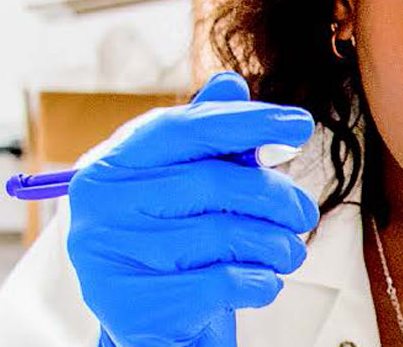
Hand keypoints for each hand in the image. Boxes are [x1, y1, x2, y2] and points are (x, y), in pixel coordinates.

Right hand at [67, 72, 320, 346]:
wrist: (155, 327)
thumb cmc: (178, 248)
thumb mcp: (192, 189)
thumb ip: (209, 139)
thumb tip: (231, 81)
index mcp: (109, 163)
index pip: (185, 128)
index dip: (247, 122)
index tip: (302, 124)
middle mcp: (97, 205)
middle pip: (212, 181)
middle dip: (275, 197)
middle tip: (305, 214)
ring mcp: (107, 255)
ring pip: (222, 233)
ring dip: (274, 245)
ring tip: (288, 253)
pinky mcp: (130, 305)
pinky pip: (221, 281)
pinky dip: (259, 283)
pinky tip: (265, 283)